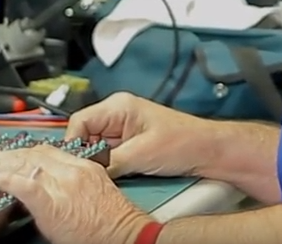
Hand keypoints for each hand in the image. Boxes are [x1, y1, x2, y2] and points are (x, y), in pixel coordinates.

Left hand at [0, 144, 151, 243]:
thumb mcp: (91, 193)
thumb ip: (68, 184)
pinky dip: (5, 178)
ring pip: (24, 164)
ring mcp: (63, 184)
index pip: (43, 151)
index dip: (18, 153)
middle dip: (1, 157)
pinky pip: (25, 184)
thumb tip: (40, 187)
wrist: (127, 234)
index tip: (2, 159)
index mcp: (80, 166)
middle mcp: (71, 170)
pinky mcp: (54, 202)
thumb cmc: (113, 221)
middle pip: (29, 154)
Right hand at [65, 92, 213, 178]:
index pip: (79, 122)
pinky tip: (116, 174)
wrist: (208, 151)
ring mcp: (123, 130)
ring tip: (107, 174)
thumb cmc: (184, 142)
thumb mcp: (141, 154)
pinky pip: (107, 156)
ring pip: (95, 148)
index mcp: (118, 106)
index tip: (74, 163)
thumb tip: (86, 171)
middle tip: (90, 172)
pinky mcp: (129, 144)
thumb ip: (109, 162)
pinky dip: (108, 166)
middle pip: (84, 135)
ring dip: (98, 162)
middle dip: (85, 155)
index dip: (73, 143)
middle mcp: (118, 115)